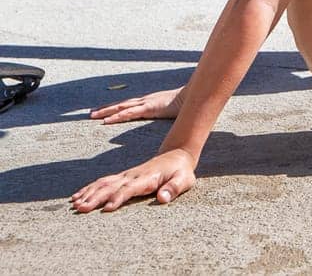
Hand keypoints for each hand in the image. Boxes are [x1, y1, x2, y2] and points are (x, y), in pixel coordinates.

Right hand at [71, 148, 196, 212]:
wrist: (176, 155)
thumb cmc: (181, 172)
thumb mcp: (184, 180)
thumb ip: (173, 188)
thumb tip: (162, 198)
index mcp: (147, 178)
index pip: (130, 188)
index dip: (118, 198)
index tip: (107, 208)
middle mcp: (133, 175)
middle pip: (111, 186)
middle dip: (96, 198)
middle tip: (81, 209)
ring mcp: (126, 175)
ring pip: (103, 183)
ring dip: (88, 193)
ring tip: (75, 205)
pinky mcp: (122, 177)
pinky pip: (102, 182)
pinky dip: (89, 189)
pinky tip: (77, 197)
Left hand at [90, 86, 184, 123]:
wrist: (192, 96)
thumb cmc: (183, 103)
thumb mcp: (171, 108)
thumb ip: (165, 111)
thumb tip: (165, 116)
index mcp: (148, 101)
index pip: (127, 104)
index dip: (115, 107)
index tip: (102, 110)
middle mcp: (144, 100)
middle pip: (120, 104)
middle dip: (105, 108)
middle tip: (90, 113)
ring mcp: (145, 103)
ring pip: (121, 107)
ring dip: (106, 111)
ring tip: (93, 115)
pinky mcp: (148, 107)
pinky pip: (129, 113)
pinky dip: (117, 116)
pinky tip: (107, 120)